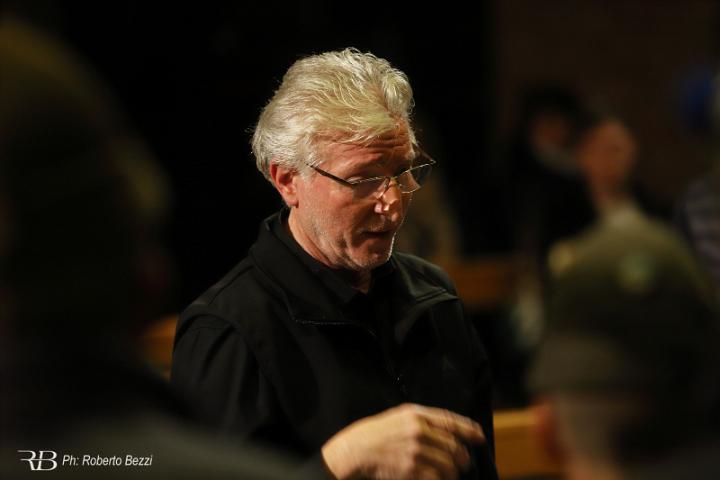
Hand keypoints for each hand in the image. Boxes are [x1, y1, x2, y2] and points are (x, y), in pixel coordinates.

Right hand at [321, 403, 484, 479]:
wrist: (356, 451)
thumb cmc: (376, 435)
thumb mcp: (398, 417)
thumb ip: (422, 420)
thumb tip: (449, 431)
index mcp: (416, 414)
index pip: (451, 421)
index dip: (469, 430)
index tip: (480, 437)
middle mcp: (419, 430)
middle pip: (455, 447)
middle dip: (462, 459)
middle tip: (462, 464)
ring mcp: (416, 450)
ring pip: (450, 466)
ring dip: (452, 473)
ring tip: (448, 474)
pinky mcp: (412, 469)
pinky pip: (437, 478)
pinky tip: (436, 479)